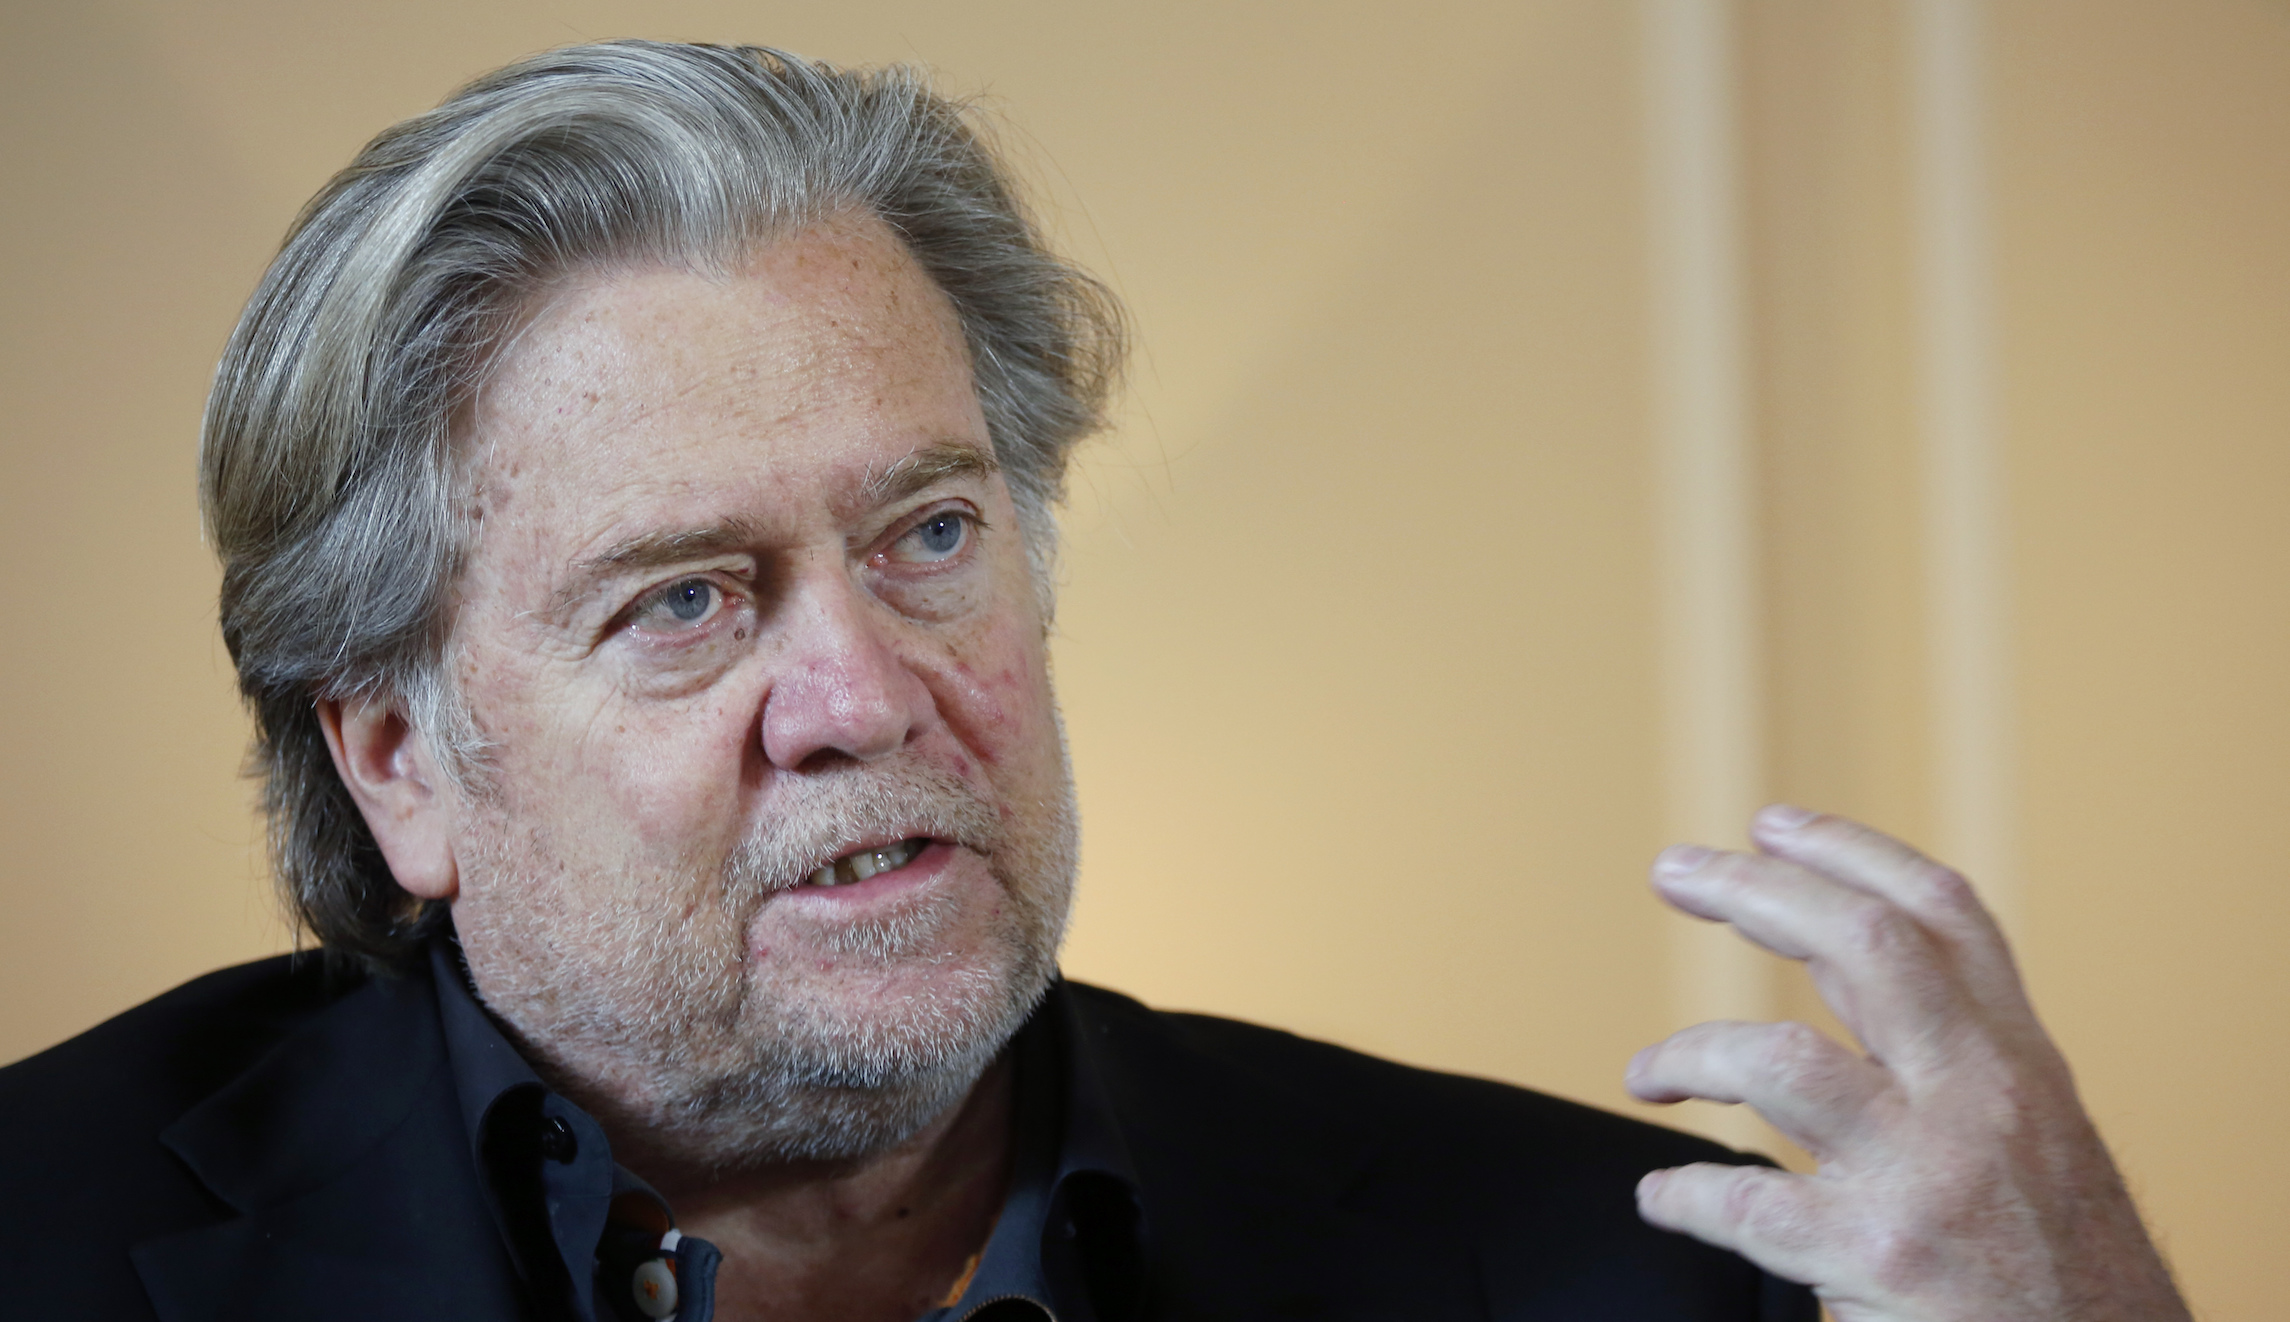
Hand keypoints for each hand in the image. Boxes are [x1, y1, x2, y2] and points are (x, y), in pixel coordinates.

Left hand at [1626, 806, 2190, 1321]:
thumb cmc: (2059, 1270)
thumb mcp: (2034, 1135)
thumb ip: (1947, 1055)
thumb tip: (1838, 968)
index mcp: (2020, 1063)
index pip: (1942, 915)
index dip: (1850, 850)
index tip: (1770, 825)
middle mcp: (1982, 1099)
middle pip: (1861, 942)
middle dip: (1754, 890)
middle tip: (1675, 871)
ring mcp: (1928, 1173)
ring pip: (1778, 1057)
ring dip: (1688, 1051)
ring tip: (1646, 1074)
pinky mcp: (1876, 1253)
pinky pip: (1741, 1198)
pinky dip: (1681, 1194)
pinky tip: (1661, 1197)